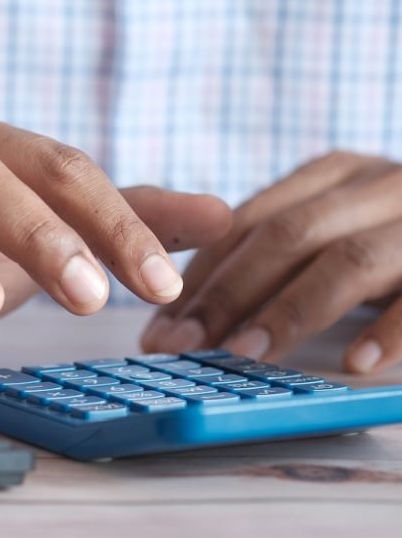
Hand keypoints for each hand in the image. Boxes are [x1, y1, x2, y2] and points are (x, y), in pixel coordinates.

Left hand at [141, 151, 401, 373]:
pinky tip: (355, 361)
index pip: (247, 223)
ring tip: (246, 356)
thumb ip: (282, 255)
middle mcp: (375, 183)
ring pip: (347, 258)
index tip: (160, 327)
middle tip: (181, 349)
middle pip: (286, 236)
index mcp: (333, 176)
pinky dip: (392, 328)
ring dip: (291, 311)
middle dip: (225, 296)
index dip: (200, 277)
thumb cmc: (397, 243)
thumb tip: (193, 313)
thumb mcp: (336, 231)